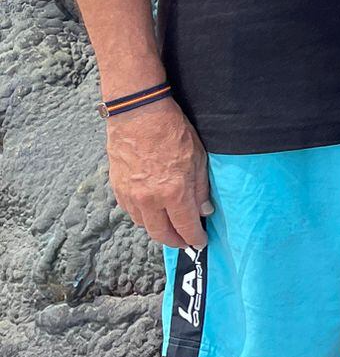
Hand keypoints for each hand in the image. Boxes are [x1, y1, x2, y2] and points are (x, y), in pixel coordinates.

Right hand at [106, 98, 212, 246]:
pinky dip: (143, 215)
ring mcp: (130, 194)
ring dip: (157, 229)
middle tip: (184, 241)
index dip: (194, 238)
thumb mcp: (198, 158)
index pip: (185, 227)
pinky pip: (130, 211)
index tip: (200, 242)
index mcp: (173, 192)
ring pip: (143, 224)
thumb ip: (200, 188)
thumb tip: (203, 211)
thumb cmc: (172, 131)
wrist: (138, 114)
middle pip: (161, 233)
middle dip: (175, 241)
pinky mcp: (118, 187)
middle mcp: (149, 199)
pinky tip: (152, 211)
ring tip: (170, 226)